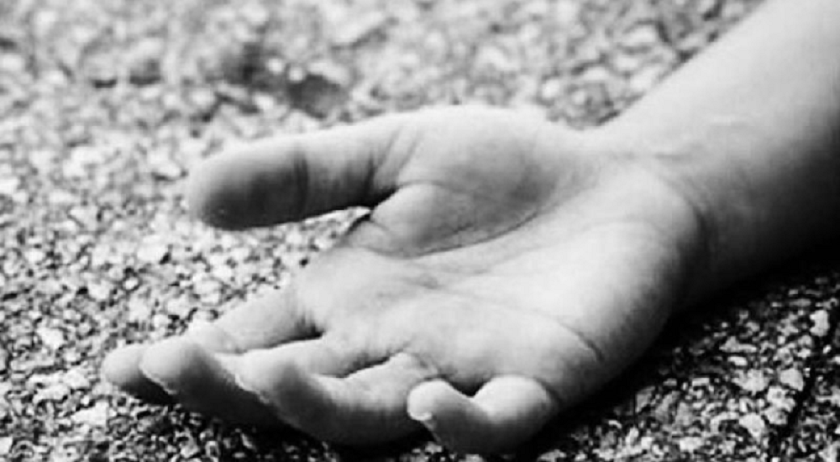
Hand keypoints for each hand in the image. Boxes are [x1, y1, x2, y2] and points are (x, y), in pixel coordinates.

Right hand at [103, 106, 705, 452]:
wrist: (616, 184)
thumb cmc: (507, 170)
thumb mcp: (395, 152)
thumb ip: (306, 174)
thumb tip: (192, 195)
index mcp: (351, 296)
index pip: (255, 338)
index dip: (195, 358)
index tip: (128, 368)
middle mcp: (391, 345)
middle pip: (296, 387)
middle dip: (231, 386)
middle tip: (172, 368)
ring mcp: (459, 369)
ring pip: (373, 415)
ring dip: (319, 408)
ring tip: (268, 382)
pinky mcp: (535, 381)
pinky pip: (491, 422)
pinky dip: (457, 424)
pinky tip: (423, 402)